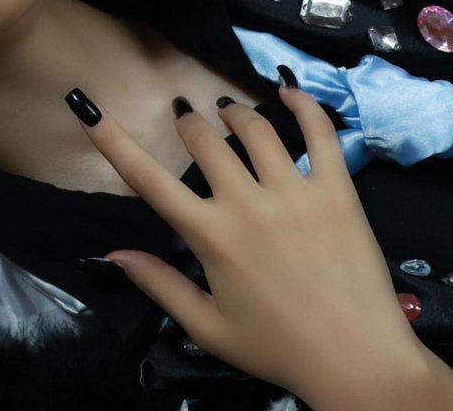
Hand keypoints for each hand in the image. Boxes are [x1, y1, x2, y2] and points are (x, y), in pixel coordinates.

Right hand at [64, 85, 452, 410]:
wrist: (357, 361)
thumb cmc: (277, 348)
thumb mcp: (208, 328)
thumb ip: (160, 285)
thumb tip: (114, 254)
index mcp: (211, 236)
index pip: (150, 181)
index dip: (116, 145)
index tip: (94, 116)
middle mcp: (247, 203)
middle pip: (205, 142)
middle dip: (189, 124)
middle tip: (188, 120)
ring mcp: (296, 192)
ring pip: (256, 130)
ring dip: (234, 113)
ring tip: (228, 111)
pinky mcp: (338, 191)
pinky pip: (321, 134)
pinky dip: (304, 106)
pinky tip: (289, 92)